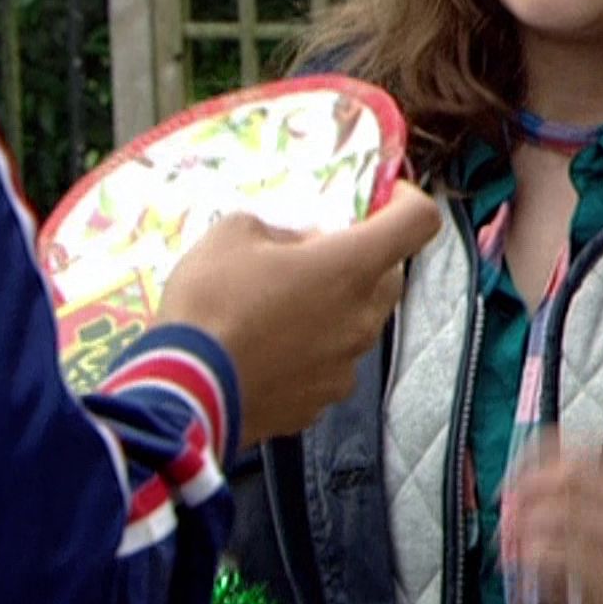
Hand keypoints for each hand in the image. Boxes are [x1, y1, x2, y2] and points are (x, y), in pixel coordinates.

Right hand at [157, 181, 439, 446]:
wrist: (183, 392)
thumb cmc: (211, 300)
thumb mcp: (233, 232)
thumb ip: (279, 228)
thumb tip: (297, 244)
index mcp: (351, 266)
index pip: (419, 222)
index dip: (405, 201)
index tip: (378, 199)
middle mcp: (362, 319)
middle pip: (390, 276)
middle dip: (365, 259)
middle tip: (316, 253)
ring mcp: (344, 368)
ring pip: (358, 324)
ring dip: (336, 308)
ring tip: (282, 306)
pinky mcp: (319, 404)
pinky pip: (328, 365)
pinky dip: (311, 352)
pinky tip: (267, 351)